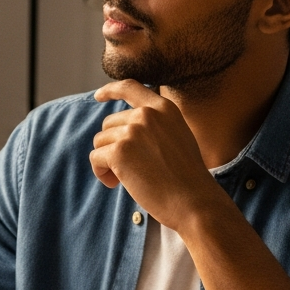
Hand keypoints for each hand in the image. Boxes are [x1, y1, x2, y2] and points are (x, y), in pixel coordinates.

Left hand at [90, 80, 218, 230]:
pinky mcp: (119, 151)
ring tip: (126, 178)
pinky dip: (101, 173)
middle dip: (113, 147)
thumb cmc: (186, 177)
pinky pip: (95, 158)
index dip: (110, 90)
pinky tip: (115, 184)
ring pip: (100, 142)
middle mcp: (147, 114)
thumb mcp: (177, 137)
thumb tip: (122, 129)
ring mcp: (132, 131)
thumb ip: (154, 127)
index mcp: (163, 108)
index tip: (98, 96)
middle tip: (131, 169)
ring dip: (107, 162)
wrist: (193, 201)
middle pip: (109, 125)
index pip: (130, 87)